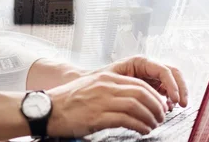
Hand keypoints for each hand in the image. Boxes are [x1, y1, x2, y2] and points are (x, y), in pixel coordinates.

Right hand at [46, 71, 168, 137]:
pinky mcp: (97, 116)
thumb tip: (132, 100)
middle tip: (161, 117)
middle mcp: (105, 86)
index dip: (154, 96)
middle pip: (142, 93)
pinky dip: (140, 126)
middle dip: (156, 107)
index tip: (159, 106)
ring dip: (150, 118)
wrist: (48, 109)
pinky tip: (142, 130)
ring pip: (137, 106)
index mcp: (105, 77)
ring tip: (153, 125)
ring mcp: (101, 101)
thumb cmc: (68, 101)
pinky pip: (127, 120)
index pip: (139, 83)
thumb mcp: (91, 87)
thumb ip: (110, 89)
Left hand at [93, 55, 188, 109]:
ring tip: (171, 107)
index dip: (172, 84)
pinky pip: (167, 91)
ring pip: (173, 82)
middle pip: (173, 73)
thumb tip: (148, 96)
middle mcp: (148, 67)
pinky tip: (166, 108)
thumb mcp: (115, 79)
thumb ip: (133, 85)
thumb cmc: (102, 79)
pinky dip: (170, 99)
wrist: (94, 84)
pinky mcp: (152, 85)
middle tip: (182, 104)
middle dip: (180, 88)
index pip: (163, 70)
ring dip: (177, 94)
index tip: (174, 99)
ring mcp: (151, 76)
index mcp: (140, 62)